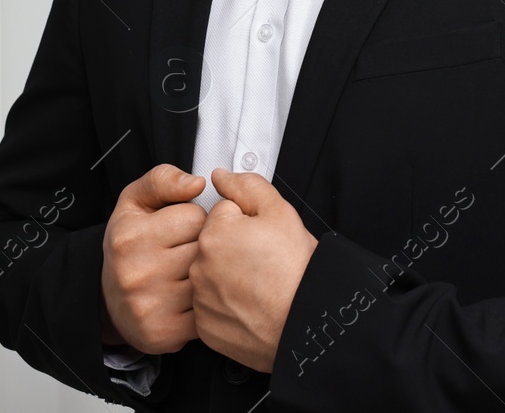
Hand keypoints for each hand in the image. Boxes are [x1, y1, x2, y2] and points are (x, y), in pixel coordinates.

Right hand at [101, 163, 207, 355]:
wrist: (108, 300)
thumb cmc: (130, 245)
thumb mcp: (136, 202)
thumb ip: (163, 180)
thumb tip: (196, 182)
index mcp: (130, 236)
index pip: (195, 216)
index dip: (194, 220)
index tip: (180, 229)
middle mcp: (137, 272)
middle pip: (206, 248)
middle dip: (205, 246)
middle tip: (185, 252)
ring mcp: (150, 305)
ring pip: (210, 278)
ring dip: (208, 274)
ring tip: (187, 273)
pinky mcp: (165, 332)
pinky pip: (208, 309)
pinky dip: (207, 303)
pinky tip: (190, 298)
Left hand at [192, 168, 318, 373]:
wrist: (305, 323)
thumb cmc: (296, 269)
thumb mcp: (280, 211)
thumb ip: (246, 185)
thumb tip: (220, 176)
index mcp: (214, 234)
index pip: (224, 214)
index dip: (248, 223)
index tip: (264, 240)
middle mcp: (199, 267)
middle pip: (215, 245)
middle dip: (236, 249)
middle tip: (265, 262)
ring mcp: (201, 300)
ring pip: (213, 275)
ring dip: (230, 276)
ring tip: (260, 286)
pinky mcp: (206, 327)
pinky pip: (213, 307)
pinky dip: (228, 306)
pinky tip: (251, 306)